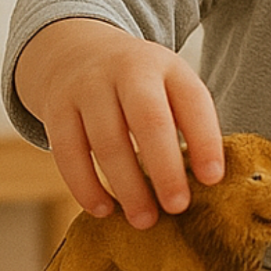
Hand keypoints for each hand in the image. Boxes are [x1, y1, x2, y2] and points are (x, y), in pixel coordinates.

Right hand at [12, 18, 223, 227]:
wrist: (75, 51)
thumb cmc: (137, 87)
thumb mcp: (167, 85)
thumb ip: (186, 123)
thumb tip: (203, 184)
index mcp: (167, 66)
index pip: (193, 101)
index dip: (205, 141)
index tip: (213, 180)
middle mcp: (127, 71)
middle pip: (149, 121)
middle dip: (165, 169)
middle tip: (178, 208)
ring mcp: (88, 87)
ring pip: (107, 142)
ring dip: (127, 187)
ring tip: (144, 220)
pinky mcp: (56, 108)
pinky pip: (69, 153)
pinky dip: (85, 187)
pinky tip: (103, 209)